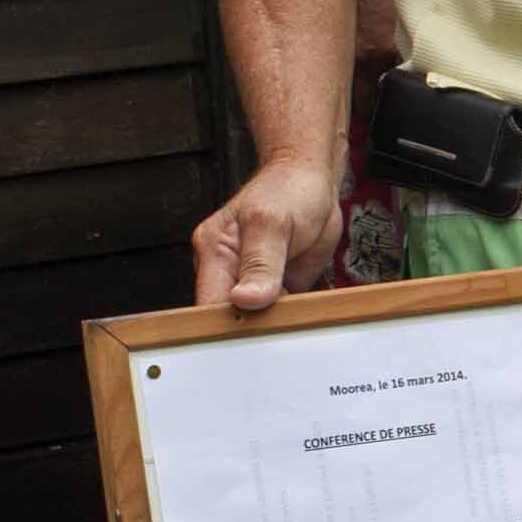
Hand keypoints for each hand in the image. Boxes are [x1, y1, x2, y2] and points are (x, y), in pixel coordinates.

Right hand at [192, 157, 342, 315]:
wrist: (313, 184)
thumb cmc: (288, 191)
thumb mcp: (273, 223)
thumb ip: (260, 264)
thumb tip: (243, 299)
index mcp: (214, 252)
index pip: (209, 304)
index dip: (225, 326)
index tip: (250, 336)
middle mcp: (227, 271)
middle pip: (229, 318)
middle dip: (252, 328)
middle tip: (278, 325)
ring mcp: (251, 282)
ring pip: (257, 321)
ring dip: (275, 324)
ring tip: (293, 313)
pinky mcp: (275, 289)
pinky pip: (280, 315)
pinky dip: (292, 318)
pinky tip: (302, 312)